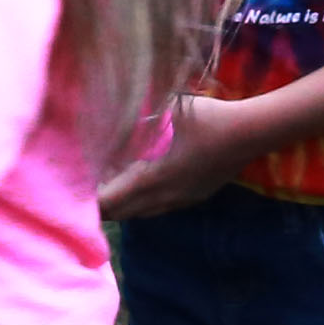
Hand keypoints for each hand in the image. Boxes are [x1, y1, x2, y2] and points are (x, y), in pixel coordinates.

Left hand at [98, 89, 262, 221]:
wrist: (252, 132)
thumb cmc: (208, 118)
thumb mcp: (166, 111)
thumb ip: (137, 117)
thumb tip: (112, 114)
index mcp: (153, 180)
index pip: (110, 202)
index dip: (88, 201)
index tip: (72, 192)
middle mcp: (165, 198)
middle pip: (123, 213)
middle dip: (102, 206)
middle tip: (83, 192)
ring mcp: (182, 200)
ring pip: (143, 212)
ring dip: (124, 204)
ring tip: (108, 187)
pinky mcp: (195, 196)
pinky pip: (160, 207)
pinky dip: (143, 200)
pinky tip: (142, 182)